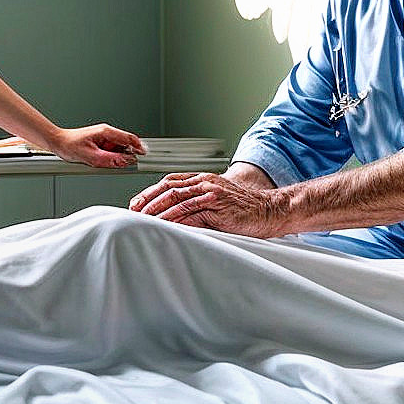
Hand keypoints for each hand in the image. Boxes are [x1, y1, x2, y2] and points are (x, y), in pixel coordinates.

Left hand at [51, 124, 142, 167]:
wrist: (58, 142)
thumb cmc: (69, 145)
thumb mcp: (91, 156)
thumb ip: (110, 159)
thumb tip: (126, 161)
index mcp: (106, 132)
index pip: (129, 138)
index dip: (139, 147)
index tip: (144, 156)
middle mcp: (106, 133)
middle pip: (125, 145)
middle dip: (124, 156)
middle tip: (119, 165)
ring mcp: (104, 137)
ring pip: (118, 150)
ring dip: (114, 158)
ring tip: (100, 163)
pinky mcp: (100, 143)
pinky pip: (110, 152)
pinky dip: (108, 158)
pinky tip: (98, 161)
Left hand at [128, 171, 287, 237]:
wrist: (269, 210)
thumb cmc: (245, 210)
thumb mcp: (217, 203)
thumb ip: (197, 206)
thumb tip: (174, 218)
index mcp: (203, 179)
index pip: (170, 182)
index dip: (150, 192)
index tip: (136, 204)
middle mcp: (205, 182)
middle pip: (168, 187)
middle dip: (148, 199)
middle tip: (133, 212)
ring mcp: (212, 191)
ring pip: (176, 197)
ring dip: (157, 209)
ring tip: (143, 219)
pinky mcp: (218, 204)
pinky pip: (191, 210)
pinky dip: (175, 217)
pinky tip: (164, 224)